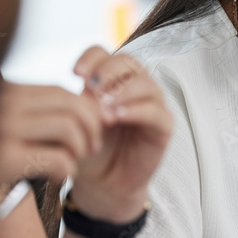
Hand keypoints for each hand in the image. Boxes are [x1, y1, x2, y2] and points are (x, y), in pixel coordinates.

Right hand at [0, 79, 104, 219]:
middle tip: (92, 149)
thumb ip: (31, 112)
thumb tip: (88, 108)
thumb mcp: (0, 125)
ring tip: (71, 164)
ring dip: (80, 150)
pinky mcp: (0, 158)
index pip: (61, 90)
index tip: (93, 132)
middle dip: (92, 128)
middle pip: (71, 106)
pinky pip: (59, 159)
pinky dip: (68, 170)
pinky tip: (57, 179)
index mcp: (1, 88)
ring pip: (69, 129)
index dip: (86, 112)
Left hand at [70, 47, 172, 222]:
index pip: (104, 54)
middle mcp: (135, 87)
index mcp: (111, 81)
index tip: (74, 74)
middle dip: (109, 71)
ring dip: (123, 91)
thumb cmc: (88, 148)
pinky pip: (155, 112)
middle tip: (91, 87)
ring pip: (146, 84)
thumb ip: (79, 102)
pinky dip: (136, 110)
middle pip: (129, 62)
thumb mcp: (77, 122)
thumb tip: (82, 87)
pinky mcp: (164, 127)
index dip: (91, 58)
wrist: (102, 183)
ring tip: (102, 106)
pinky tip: (116, 117)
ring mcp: (153, 105)